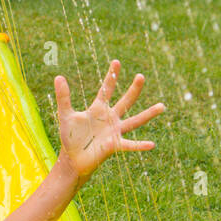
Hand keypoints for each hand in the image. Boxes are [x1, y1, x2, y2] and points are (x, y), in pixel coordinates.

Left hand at [55, 60, 164, 180]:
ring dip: (148, 114)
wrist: (73, 159)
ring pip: (135, 121)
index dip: (111, 76)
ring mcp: (114, 132)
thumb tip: (58, 77)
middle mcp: (110, 118)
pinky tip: (151, 145)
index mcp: (98, 109)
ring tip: (162, 106)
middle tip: (141, 76)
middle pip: (125, 101)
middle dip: (133, 89)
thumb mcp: (65, 115)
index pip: (107, 89)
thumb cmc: (70, 137)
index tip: (117, 62)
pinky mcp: (115, 145)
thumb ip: (63, 97)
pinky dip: (140, 145)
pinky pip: (130, 145)